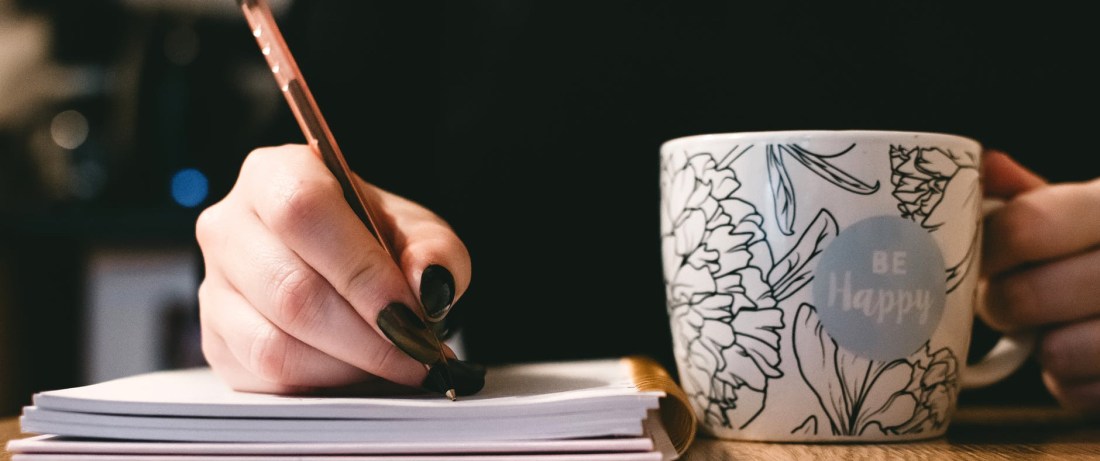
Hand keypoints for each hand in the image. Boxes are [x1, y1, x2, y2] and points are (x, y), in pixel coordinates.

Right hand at [195, 144, 471, 394]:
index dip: (360, 271)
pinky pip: (265, 377)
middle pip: (291, 291)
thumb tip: (428, 286)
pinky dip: (322, 384)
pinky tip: (358, 373)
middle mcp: (229, 226)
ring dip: (348, 366)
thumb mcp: (421, 234)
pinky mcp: (214, 340)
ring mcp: (213, 286)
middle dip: (367, 336)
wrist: (345, 268)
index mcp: (275, 175)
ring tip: (395, 365)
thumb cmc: (378, 241)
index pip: (303, 213)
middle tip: (418, 355)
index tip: (411, 314)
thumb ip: (435, 253)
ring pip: (273, 343)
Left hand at [979, 150, 1099, 413]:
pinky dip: (1069, 381)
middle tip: (1008, 299)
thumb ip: (1035, 196)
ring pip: (1055, 353)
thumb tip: (981, 166)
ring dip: (1041, 346)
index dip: (987, 250)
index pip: (1024, 227)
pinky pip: (1077, 392)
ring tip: (1053, 326)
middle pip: (1022, 298)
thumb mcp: (1089, 210)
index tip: (982, 260)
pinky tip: (1084, 357)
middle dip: (1001, 303)